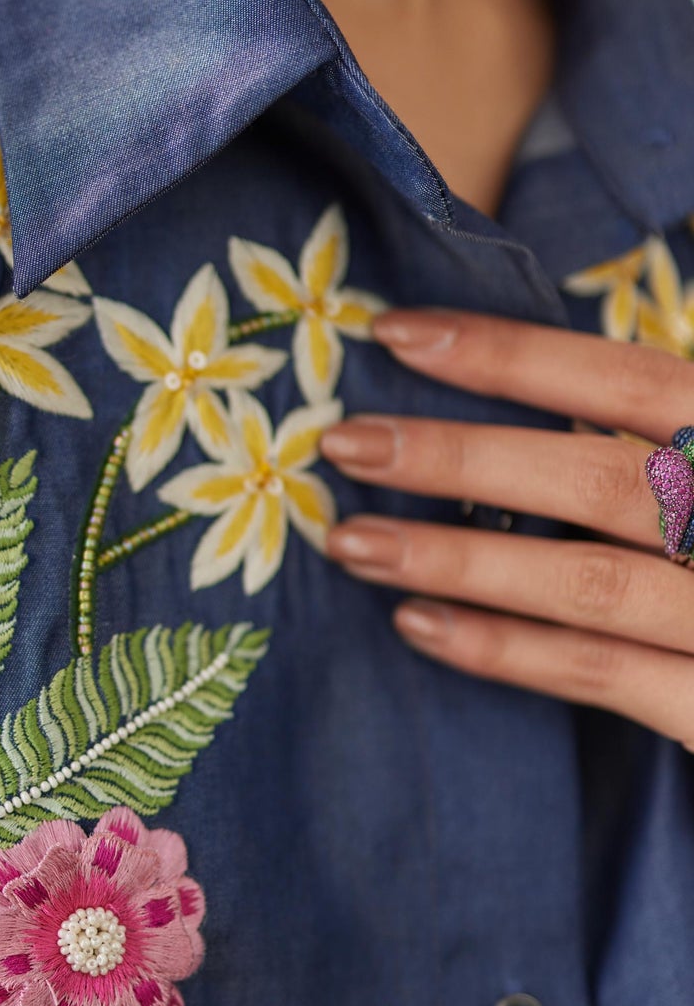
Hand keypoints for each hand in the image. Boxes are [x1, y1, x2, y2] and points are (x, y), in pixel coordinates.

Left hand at [320, 309, 693, 747]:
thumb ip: (668, 430)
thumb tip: (535, 380)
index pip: (634, 378)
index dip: (513, 354)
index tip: (396, 330)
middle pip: (599, 476)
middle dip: (461, 457)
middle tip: (345, 443)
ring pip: (589, 580)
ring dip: (459, 557)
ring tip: (351, 541)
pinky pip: (605, 674)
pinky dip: (507, 650)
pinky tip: (420, 626)